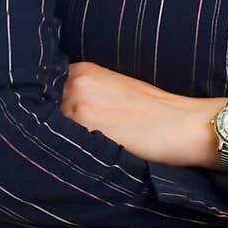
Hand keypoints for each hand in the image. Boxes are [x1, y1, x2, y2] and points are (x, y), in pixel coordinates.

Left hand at [61, 61, 225, 168]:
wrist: (181, 124)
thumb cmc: (154, 111)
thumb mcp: (115, 90)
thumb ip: (86, 95)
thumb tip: (58, 113)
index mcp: (83, 70)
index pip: (48, 92)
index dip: (52, 111)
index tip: (58, 126)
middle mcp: (76, 81)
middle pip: (45, 110)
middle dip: (54, 126)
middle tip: (73, 142)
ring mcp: (77, 102)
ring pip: (49, 127)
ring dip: (58, 141)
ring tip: (81, 152)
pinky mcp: (83, 124)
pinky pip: (61, 142)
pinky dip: (68, 151)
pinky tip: (85, 157)